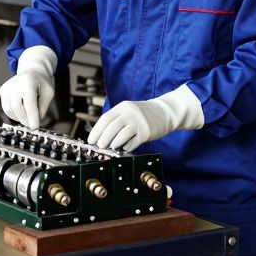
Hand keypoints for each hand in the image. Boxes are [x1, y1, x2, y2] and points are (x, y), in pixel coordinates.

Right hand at [0, 46, 56, 127]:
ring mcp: (7, 87)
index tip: (35, 127)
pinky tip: (21, 112)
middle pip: (17, 107)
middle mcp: (15, 83)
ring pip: (10, 110)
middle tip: (33, 125)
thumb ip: (43, 107)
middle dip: (25, 119)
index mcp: (29, 82)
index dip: (32, 116)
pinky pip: (6, 109)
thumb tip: (35, 121)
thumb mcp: (49, 93)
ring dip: (20, 118)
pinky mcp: (2, 91)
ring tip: (28, 116)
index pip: (29, 102)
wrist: (31, 72)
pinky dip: (14, 114)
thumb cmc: (41, 83)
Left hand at [88, 85, 204, 150]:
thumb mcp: (128, 111)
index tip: (91, 140)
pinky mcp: (147, 132)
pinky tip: (124, 148)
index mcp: (123, 107)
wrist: (164, 112)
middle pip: (112, 127)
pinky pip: (133, 142)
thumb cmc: (142, 115)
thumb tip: (101, 136)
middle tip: (99, 147)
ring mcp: (139, 122)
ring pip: (122, 135)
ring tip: (109, 148)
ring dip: (113, 144)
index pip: (106, 118)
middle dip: (103, 139)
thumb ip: (116, 121)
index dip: (97, 130)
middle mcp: (130, 113)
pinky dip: (126, 146)